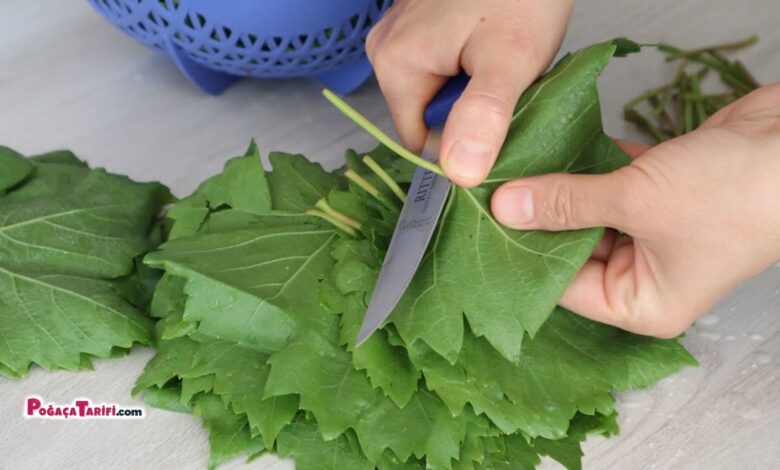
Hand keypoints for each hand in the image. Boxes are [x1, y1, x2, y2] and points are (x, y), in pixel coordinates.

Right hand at [366, 0, 573, 186]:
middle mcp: (387, 49)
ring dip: (475, 93)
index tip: (497, 136)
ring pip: (439, 92)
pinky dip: (472, 70)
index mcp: (395, 64)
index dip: (458, 149)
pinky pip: (444, 67)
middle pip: (428, 116)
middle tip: (507, 88)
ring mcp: (403, 33)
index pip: (418, 142)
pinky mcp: (423, 24)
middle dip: (470, 116)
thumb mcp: (509, 59)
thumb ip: (483, 117)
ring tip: (504, 65)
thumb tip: (459, 174)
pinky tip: (496, 50)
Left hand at [491, 84, 779, 337]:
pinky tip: (554, 148)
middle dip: (539, 219)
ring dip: (560, 189)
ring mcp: (654, 232)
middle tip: (493, 192)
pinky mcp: (660, 193)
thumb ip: (566, 204)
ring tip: (514, 167)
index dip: (524, 258)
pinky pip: (611, 185)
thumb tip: (506, 207)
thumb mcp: (635, 202)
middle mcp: (646, 274)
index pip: (564, 289)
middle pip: (573, 250)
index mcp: (642, 304)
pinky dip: (589, 166)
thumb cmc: (733, 195)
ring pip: (589, 214)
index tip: (485, 227)